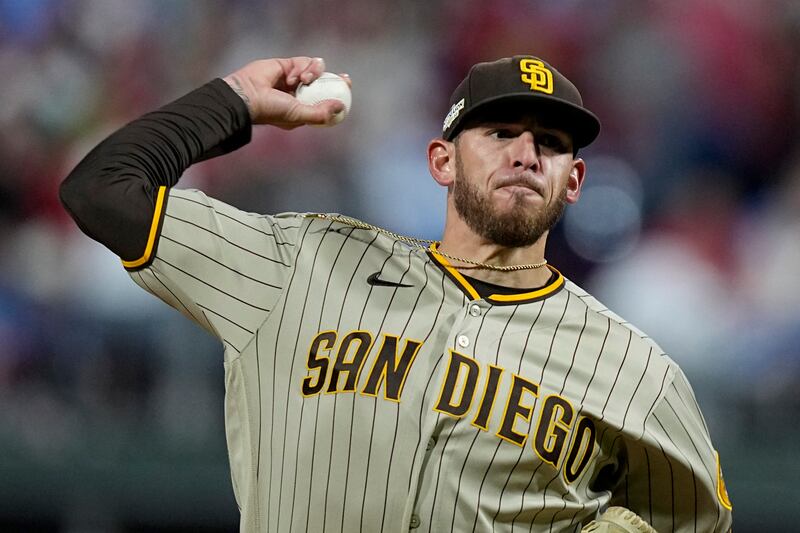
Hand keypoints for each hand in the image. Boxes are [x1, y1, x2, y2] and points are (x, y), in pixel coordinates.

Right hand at [223, 57, 350, 127]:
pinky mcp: (285, 65)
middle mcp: (299, 94)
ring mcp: (292, 79)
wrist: (247, 96)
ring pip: (314, 70)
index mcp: (302, 108)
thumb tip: (341, 106)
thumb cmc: (271, 110)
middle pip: (324, 82)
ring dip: (313, 73)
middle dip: (335, 79)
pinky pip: (301, 62)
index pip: (325, 100)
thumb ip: (320, 113)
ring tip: (304, 80)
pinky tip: (290, 76)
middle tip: (344, 78)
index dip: (338, 94)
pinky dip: (300, 68)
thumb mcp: (298, 115)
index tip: (347, 89)